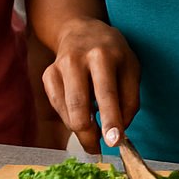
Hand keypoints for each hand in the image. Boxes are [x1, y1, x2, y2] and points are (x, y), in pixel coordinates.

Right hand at [40, 18, 139, 152]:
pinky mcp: (47, 76)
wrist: (80, 31)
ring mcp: (58, 67)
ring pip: (67, 113)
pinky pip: (58, 108)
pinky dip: (71, 118)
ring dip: (82, 129)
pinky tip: (82, 113)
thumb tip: (120, 131)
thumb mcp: (131, 68)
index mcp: (103, 55)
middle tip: (99, 147)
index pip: (107, 93)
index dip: (110, 120)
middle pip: (79, 107)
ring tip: (95, 128)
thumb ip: (130, 100)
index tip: (114, 142)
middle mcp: (77, 60)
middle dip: (90, 134)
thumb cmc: (112, 54)